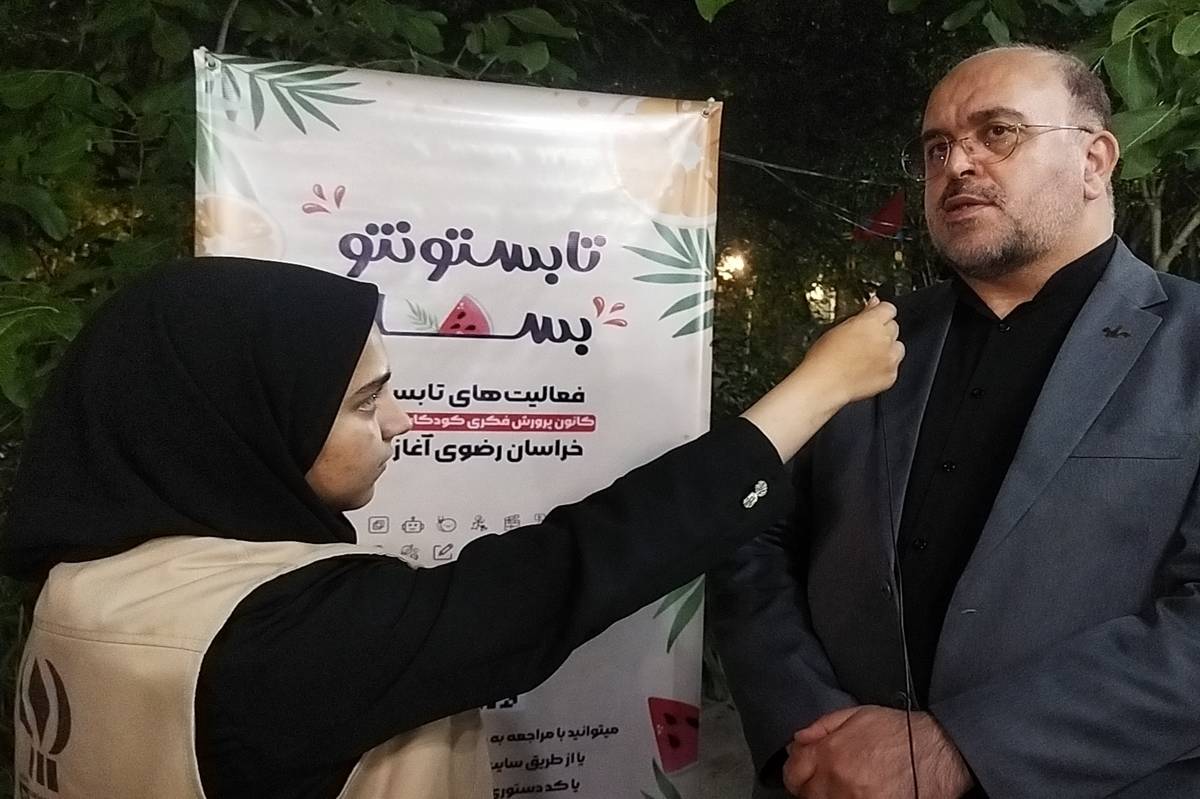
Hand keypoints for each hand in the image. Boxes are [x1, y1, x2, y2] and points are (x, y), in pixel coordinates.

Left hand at [783, 705, 972, 798]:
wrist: (938, 752)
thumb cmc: (901, 732)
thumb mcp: (857, 714)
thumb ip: (822, 726)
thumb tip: (799, 739)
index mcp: (831, 754)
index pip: (793, 773)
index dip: (796, 770)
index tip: (803, 769)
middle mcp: (839, 782)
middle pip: (807, 795)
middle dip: (811, 786)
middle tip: (827, 778)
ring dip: (828, 796)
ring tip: (845, 786)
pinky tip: (857, 793)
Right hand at [800, 298, 903, 405]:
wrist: (824, 384)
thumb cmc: (825, 357)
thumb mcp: (838, 328)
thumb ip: (861, 315)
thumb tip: (873, 305)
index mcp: (872, 322)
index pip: (889, 308)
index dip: (880, 313)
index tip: (874, 317)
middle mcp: (885, 339)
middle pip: (894, 327)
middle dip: (883, 331)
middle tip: (865, 340)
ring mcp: (890, 358)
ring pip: (898, 347)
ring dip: (887, 349)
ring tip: (867, 356)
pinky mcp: (890, 376)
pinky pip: (894, 367)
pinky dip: (884, 367)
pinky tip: (867, 370)